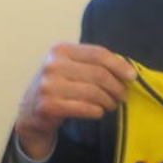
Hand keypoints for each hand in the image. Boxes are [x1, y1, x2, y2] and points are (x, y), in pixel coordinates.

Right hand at [14, 43, 136, 159]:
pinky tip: (98, 112)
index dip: (118, 65)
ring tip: (111, 105)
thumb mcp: (70, 67)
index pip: (98, 54)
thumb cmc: (58, 86)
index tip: (132, 76)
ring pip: (94, 92)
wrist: (30, 110)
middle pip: (99, 74)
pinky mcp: (49, 105)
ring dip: (108, 101)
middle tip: (122, 96)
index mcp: (61, 50)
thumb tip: (127, 70)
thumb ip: (93, 64)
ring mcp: (49, 85)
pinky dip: (97, 111)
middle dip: (116, 87)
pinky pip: (85, 108)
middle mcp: (53, 64)